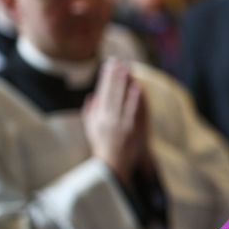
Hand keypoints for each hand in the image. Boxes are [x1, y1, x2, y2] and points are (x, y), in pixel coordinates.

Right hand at [82, 60, 148, 184]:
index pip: (102, 93)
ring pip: (123, 99)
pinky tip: (138, 87)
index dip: (105, 78)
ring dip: (125, 83)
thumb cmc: (101, 147)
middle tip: (118, 61)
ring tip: (128, 69)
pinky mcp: (133, 130)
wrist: (112, 167)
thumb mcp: (91, 130)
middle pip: (111, 93)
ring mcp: (121, 124)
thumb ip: (90, 112)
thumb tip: (92, 95)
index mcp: (97, 118)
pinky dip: (135, 99)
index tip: (108, 64)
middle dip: (114, 76)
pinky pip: (135, 111)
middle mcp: (107, 119)